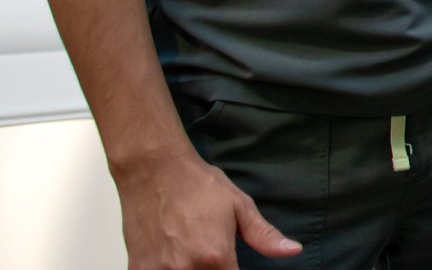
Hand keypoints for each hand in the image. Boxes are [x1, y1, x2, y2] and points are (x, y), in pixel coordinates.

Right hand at [116, 148, 299, 268]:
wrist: (154, 171)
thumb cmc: (198, 185)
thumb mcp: (239, 206)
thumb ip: (264, 235)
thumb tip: (294, 251)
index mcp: (215, 256)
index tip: (235, 263)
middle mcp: (186, 269)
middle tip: (212, 251)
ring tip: (193, 250)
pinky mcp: (137, 269)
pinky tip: (172, 256)